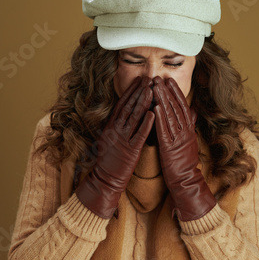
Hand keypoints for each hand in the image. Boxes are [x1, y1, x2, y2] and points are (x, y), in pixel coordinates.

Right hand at [76, 76, 154, 218]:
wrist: (104, 180)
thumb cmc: (108, 161)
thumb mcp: (109, 139)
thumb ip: (115, 126)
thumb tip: (122, 113)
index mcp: (110, 126)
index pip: (121, 105)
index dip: (130, 91)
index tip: (139, 80)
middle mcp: (115, 130)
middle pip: (128, 107)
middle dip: (138, 92)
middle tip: (148, 79)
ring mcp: (122, 140)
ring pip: (133, 118)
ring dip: (143, 103)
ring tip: (152, 90)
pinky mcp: (130, 151)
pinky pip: (139, 135)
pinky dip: (146, 124)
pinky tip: (153, 114)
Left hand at [152, 76, 215, 220]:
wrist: (186, 181)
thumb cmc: (185, 162)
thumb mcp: (190, 141)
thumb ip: (191, 125)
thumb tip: (194, 111)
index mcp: (189, 130)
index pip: (182, 106)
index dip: (176, 92)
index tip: (169, 80)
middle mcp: (185, 132)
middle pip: (176, 107)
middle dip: (167, 91)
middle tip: (159, 78)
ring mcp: (178, 139)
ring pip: (170, 115)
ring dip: (162, 100)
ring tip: (155, 87)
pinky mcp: (170, 148)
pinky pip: (164, 130)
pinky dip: (160, 118)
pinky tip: (154, 107)